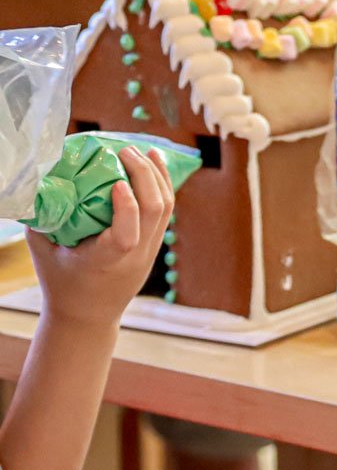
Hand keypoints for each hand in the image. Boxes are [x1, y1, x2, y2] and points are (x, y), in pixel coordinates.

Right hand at [29, 147, 174, 327]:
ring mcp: (150, 250)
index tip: (117, 182)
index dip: (127, 206)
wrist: (87, 318)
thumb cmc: (61, 284)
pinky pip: (167, 211)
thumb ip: (43, 221)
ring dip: (158, 175)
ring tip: (145, 151)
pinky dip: (163, 185)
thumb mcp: (45, 254)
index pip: (126, 235)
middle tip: (126, 150)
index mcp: (105, 262)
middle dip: (144, 175)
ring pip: (166, 208)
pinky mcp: (156, 245)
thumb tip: (37, 185)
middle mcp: (135, 256)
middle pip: (154, 211)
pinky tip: (155, 166)